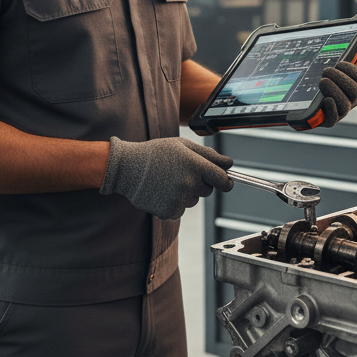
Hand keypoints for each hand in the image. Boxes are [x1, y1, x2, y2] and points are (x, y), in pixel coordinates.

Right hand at [101, 136, 233, 219]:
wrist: (127, 167)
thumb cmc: (155, 153)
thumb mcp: (182, 145)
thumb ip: (209, 154)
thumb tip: (229, 164)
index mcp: (195, 164)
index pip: (223, 180)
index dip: (226, 181)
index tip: (226, 182)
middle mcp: (189, 183)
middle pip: (208, 190)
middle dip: (200, 182)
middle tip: (180, 172)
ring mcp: (179, 199)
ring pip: (194, 200)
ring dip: (186, 193)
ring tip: (167, 181)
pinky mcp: (169, 211)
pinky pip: (181, 210)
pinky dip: (174, 204)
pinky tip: (162, 191)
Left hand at [317, 53, 356, 126]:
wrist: (312, 102)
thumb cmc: (329, 83)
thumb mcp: (341, 71)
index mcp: (356, 86)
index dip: (353, 69)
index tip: (340, 64)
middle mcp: (352, 100)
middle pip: (354, 90)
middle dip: (339, 78)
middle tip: (326, 71)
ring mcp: (342, 112)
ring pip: (344, 104)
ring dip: (333, 90)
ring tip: (322, 81)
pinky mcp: (330, 120)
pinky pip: (333, 118)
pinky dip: (331, 108)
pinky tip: (325, 99)